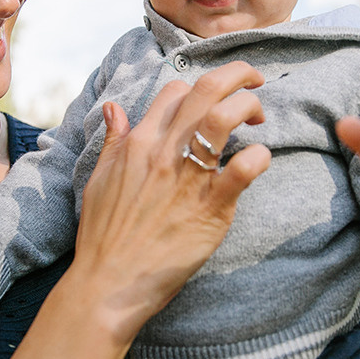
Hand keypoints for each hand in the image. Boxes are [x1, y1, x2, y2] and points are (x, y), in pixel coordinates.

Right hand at [70, 61, 271, 342]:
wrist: (108, 284)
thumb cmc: (104, 235)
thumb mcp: (99, 179)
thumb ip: (113, 141)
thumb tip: (114, 108)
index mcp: (139, 143)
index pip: (175, 91)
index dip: (199, 90)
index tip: (213, 102)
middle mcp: (164, 153)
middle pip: (206, 90)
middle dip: (238, 74)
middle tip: (254, 82)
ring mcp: (188, 179)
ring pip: (224, 118)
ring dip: (248, 104)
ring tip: (260, 115)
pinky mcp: (211, 209)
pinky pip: (242, 170)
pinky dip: (259, 157)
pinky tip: (260, 159)